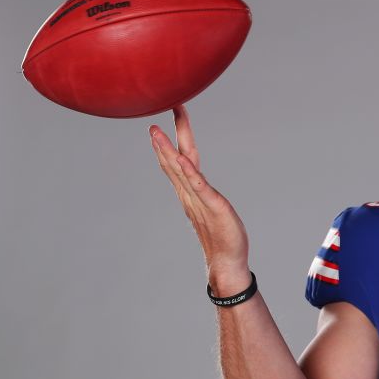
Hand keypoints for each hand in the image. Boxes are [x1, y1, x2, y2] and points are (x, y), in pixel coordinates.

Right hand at [149, 105, 250, 289]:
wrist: (226, 261)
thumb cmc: (221, 235)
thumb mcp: (210, 206)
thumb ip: (202, 192)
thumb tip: (199, 182)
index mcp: (190, 191)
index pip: (177, 161)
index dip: (170, 140)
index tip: (165, 117)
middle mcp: (189, 193)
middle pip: (173, 161)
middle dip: (164, 140)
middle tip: (152, 119)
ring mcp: (198, 199)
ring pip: (179, 171)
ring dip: (167, 151)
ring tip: (156, 133)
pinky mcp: (211, 206)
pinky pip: (198, 186)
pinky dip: (189, 172)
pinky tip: (181, 159)